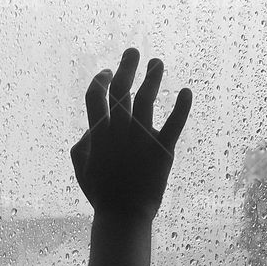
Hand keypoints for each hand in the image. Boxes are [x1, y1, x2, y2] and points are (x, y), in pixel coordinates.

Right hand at [71, 48, 191, 218]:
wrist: (123, 213)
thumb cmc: (101, 192)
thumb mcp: (81, 167)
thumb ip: (84, 142)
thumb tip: (91, 127)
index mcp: (98, 132)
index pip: (97, 95)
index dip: (101, 80)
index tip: (108, 73)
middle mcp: (119, 129)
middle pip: (122, 88)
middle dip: (127, 66)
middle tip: (133, 52)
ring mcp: (142, 137)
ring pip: (147, 98)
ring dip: (153, 77)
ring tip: (157, 63)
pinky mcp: (163, 149)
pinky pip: (175, 122)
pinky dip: (182, 106)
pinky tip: (186, 91)